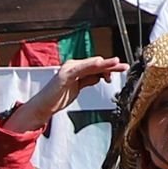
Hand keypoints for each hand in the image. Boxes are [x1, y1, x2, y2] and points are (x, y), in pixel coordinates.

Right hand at [5, 55, 125, 132]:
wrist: (43, 106)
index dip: (109, 68)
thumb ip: (88, 80)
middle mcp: (73, 66)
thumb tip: (100, 76)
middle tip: (124, 66)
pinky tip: (99, 63)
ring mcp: (68, 69)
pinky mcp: (65, 75)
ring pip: (90, 65)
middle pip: (95, 64)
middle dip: (111, 65)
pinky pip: (80, 69)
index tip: (121, 70)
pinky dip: (90, 65)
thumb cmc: (58, 98)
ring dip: (105, 64)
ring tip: (117, 63)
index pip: (96, 67)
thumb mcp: (78, 88)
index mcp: (77, 69)